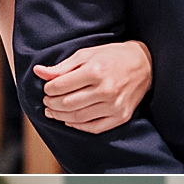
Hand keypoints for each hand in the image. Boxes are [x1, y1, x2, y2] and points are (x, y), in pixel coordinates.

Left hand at [34, 41, 151, 133]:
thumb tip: (38, 72)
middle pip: (66, 104)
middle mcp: (106, 90)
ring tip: (52, 111)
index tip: (47, 88)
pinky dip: (77, 126)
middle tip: (47, 101)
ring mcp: (115, 105)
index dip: (48, 89)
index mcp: (95, 71)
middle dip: (51, 103)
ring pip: (77, 117)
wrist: (145, 64)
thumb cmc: (112, 57)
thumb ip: (61, 67)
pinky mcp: (121, 116)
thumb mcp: (85, 55)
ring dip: (60, 116)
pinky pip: (93, 128)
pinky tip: (69, 119)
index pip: (60, 86)